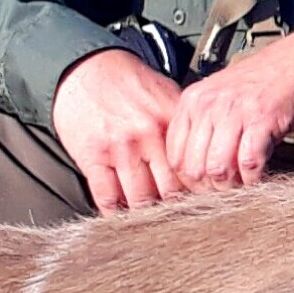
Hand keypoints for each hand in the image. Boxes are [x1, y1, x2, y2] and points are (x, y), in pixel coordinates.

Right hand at [52, 45, 188, 212]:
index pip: (195, 168)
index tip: (203, 205)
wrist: (84, 68)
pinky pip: (107, 199)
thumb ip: (186, 126)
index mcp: (173, 120)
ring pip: (141, 201)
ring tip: (153, 224)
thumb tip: (209, 155)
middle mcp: (149, 136)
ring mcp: (120, 149)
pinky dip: (116, 215)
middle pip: (173, 191)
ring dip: (148, 217)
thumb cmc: (127, 83)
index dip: (201, 192)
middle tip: (181, 222)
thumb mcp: (166, 94)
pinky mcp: (92, 158)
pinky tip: (123, 219)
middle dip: (178, 210)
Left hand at [162, 23, 293, 190]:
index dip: (189, 181)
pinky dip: (255, 179)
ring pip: (218, 169)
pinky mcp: (263, 120)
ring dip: (233, 188)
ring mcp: (235, 112)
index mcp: (194, 99)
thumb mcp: (225, 95)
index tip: (206, 188)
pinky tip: (262, 178)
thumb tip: (201, 168)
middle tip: (227, 194)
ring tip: (244, 188)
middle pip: (193, 167)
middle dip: (210, 189)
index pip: (174, 155)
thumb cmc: (271, 78)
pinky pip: (250, 163)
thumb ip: (208, 124)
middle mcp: (209, 105)